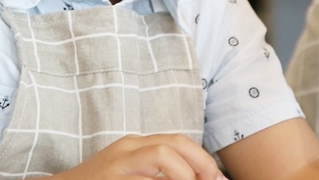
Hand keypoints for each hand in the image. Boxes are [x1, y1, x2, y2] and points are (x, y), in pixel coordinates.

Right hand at [53, 133, 227, 179]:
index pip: (179, 143)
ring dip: (187, 172)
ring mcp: (120, 158)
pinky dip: (169, 177)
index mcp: (137, 146)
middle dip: (202, 163)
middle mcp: (130, 146)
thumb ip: (156, 177)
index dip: (204, 161)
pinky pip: (151, 167)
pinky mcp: (113, 172)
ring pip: (165, 152)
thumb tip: (196, 179)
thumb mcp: (132, 177)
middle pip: (176, 143)